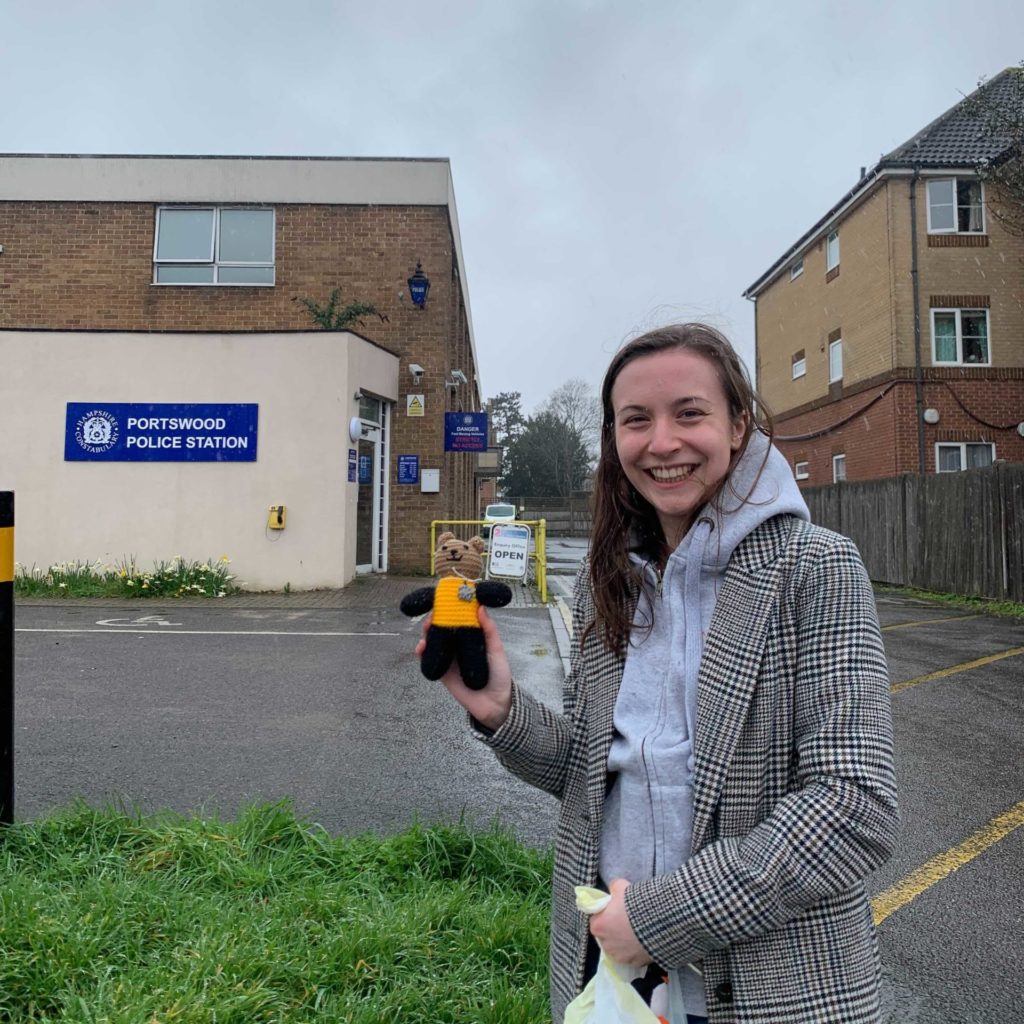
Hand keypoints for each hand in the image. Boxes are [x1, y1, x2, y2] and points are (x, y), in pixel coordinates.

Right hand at [417, 607, 511, 730]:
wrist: (495, 703)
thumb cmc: (499, 674)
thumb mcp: (497, 649)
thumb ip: (489, 630)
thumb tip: (480, 607)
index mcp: (471, 637)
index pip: (458, 620)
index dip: (450, 609)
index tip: (445, 601)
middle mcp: (458, 646)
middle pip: (442, 628)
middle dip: (435, 620)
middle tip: (433, 616)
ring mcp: (448, 658)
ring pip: (433, 642)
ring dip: (426, 633)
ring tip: (426, 629)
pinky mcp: (442, 672)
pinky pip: (428, 660)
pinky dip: (422, 652)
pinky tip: (422, 648)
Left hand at [589, 879, 650, 965]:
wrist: (658, 921)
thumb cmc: (634, 904)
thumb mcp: (621, 886)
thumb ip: (613, 888)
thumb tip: (613, 889)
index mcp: (598, 926)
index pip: (596, 920)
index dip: (605, 915)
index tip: (614, 911)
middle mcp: (605, 945)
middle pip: (605, 935)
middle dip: (612, 929)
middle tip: (625, 920)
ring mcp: (620, 956)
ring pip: (617, 948)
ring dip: (622, 941)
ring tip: (635, 931)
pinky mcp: (633, 963)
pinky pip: (630, 956)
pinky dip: (634, 950)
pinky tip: (642, 940)